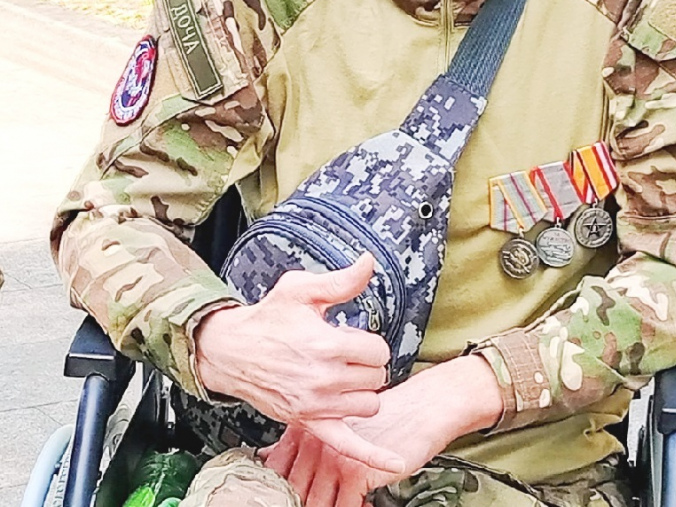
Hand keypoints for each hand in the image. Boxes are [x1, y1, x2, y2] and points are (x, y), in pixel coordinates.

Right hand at [194, 253, 399, 469]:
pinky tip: (394, 464)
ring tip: (341, 378)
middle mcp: (324, 379)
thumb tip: (369, 262)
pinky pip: (347, 445)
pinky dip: (372, 456)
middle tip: (343, 355)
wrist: (231, 350)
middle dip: (365, 365)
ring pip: (368, 406)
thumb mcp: (302, 289)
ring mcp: (315, 405)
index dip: (369, 342)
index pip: (379, 351)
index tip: (352, 338)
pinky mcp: (307, 423)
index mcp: (327, 344)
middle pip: (377, 378)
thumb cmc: (268, 317)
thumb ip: (341, 281)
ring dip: (362, 392)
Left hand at [261, 355, 503, 506]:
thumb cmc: (383, 416)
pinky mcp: (355, 470)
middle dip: (297, 499)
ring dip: (324, 503)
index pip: (275, 467)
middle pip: (292, 489)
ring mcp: (334, 456)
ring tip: (334, 499)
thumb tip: (272, 454)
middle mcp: (316, 441)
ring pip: (314, 501)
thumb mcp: (336, 420)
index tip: (274, 495)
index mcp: (307, 427)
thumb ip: (302, 438)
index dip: (273, 486)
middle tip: (312, 497)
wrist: (422, 407)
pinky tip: (357, 504)